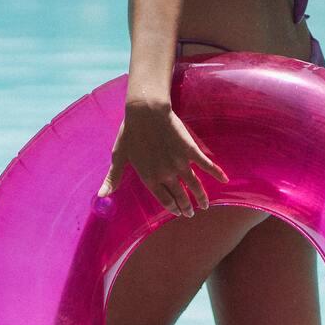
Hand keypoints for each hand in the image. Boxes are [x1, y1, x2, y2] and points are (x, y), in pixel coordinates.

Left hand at [96, 101, 228, 217]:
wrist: (146, 112)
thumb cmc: (130, 133)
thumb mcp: (119, 156)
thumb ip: (113, 178)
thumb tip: (101, 195)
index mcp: (150, 178)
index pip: (164, 200)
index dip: (173, 208)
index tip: (178, 212)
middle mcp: (167, 175)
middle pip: (180, 196)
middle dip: (187, 206)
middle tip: (192, 212)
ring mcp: (180, 164)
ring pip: (194, 185)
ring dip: (201, 197)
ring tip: (205, 205)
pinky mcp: (190, 151)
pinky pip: (206, 165)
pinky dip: (216, 173)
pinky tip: (224, 180)